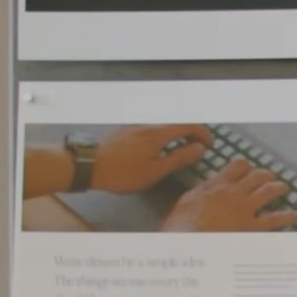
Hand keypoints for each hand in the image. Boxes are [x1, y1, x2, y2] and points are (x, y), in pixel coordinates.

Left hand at [92, 125, 210, 194]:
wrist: (87, 165)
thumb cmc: (122, 172)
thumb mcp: (155, 171)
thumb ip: (179, 158)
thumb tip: (200, 148)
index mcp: (157, 134)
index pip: (188, 125)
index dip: (202, 133)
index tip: (209, 145)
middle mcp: (146, 125)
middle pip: (175, 123)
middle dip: (190, 133)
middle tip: (197, 148)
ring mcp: (133, 126)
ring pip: (162, 126)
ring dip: (175, 134)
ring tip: (179, 149)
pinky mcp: (124, 131)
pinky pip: (150, 129)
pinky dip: (162, 136)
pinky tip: (158, 149)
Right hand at [164, 162, 296, 233]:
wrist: (188, 242)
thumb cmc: (181, 224)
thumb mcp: (188, 200)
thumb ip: (203, 191)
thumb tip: (211, 186)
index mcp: (216, 185)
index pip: (237, 166)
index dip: (245, 166)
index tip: (248, 169)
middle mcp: (234, 193)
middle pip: (257, 176)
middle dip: (265, 175)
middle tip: (269, 178)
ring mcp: (245, 209)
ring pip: (269, 191)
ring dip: (279, 188)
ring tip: (283, 188)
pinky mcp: (253, 226)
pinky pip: (275, 219)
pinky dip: (288, 216)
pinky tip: (295, 215)